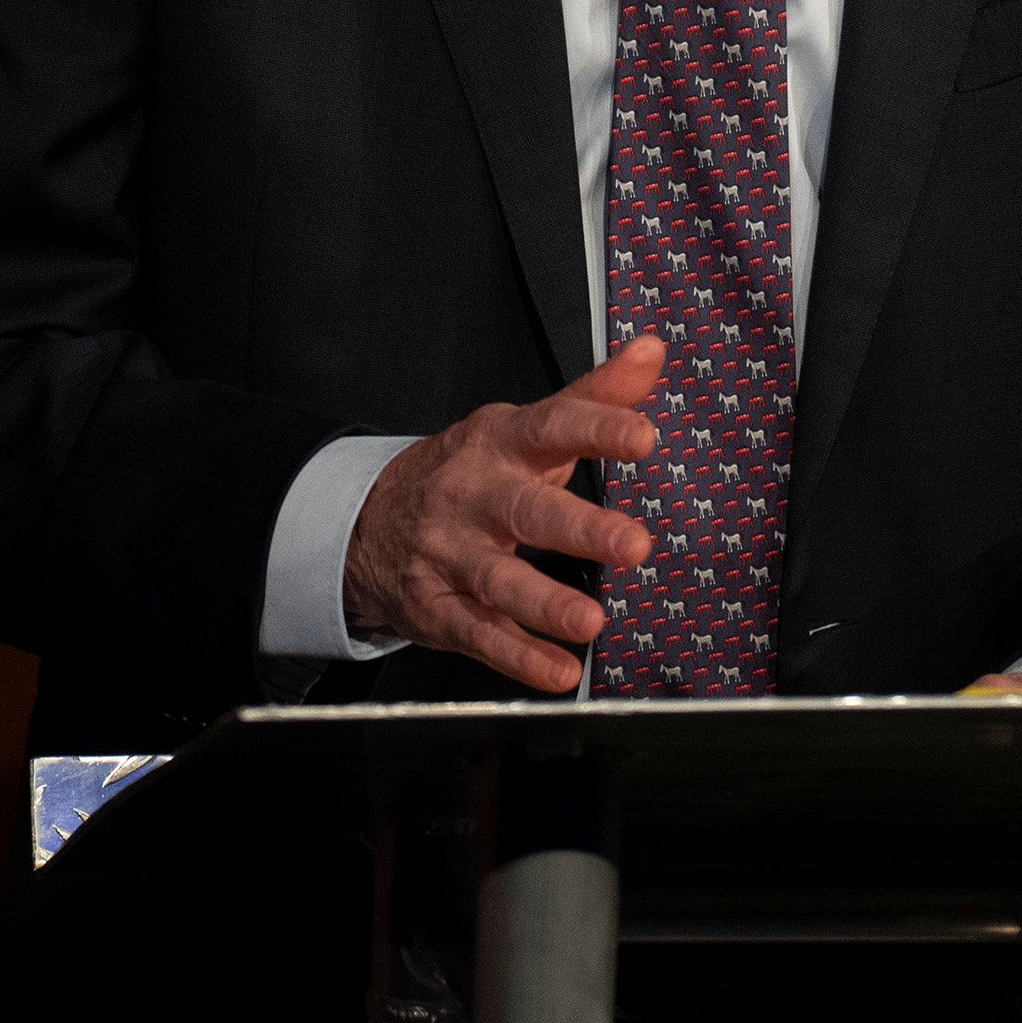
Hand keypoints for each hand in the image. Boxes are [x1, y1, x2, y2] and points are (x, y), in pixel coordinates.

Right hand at [343, 335, 663, 692]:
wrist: (368, 520)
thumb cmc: (473, 470)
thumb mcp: (525, 427)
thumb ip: (595, 396)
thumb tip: (652, 350)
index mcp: (501, 441)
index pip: (553, 427)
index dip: (598, 429)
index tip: (643, 437)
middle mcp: (473, 494)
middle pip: (526, 510)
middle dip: (580, 528)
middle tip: (635, 545)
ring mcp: (449, 553)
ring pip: (497, 579)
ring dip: (545, 603)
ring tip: (592, 622)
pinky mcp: (435, 606)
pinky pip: (478, 634)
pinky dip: (518, 657)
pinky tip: (558, 672)